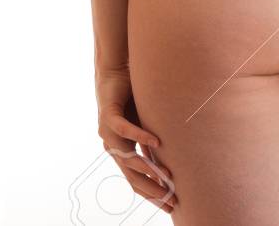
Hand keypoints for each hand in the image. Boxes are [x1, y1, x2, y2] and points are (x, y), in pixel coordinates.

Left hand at [95, 66, 176, 212]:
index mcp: (121, 150)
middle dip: (151, 189)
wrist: (114, 73)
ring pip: (126, 157)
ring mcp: (108, 132)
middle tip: (170, 199)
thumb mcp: (144, 126)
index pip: (136, 179)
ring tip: (166, 176)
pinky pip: (124, 130)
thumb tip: (165, 163)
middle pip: (131, 176)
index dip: (152, 193)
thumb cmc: (130, 99)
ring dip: (146, 168)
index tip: (169, 205)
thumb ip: (149, 145)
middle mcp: (112, 145)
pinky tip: (155, 142)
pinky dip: (140, 136)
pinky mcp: (108, 115)